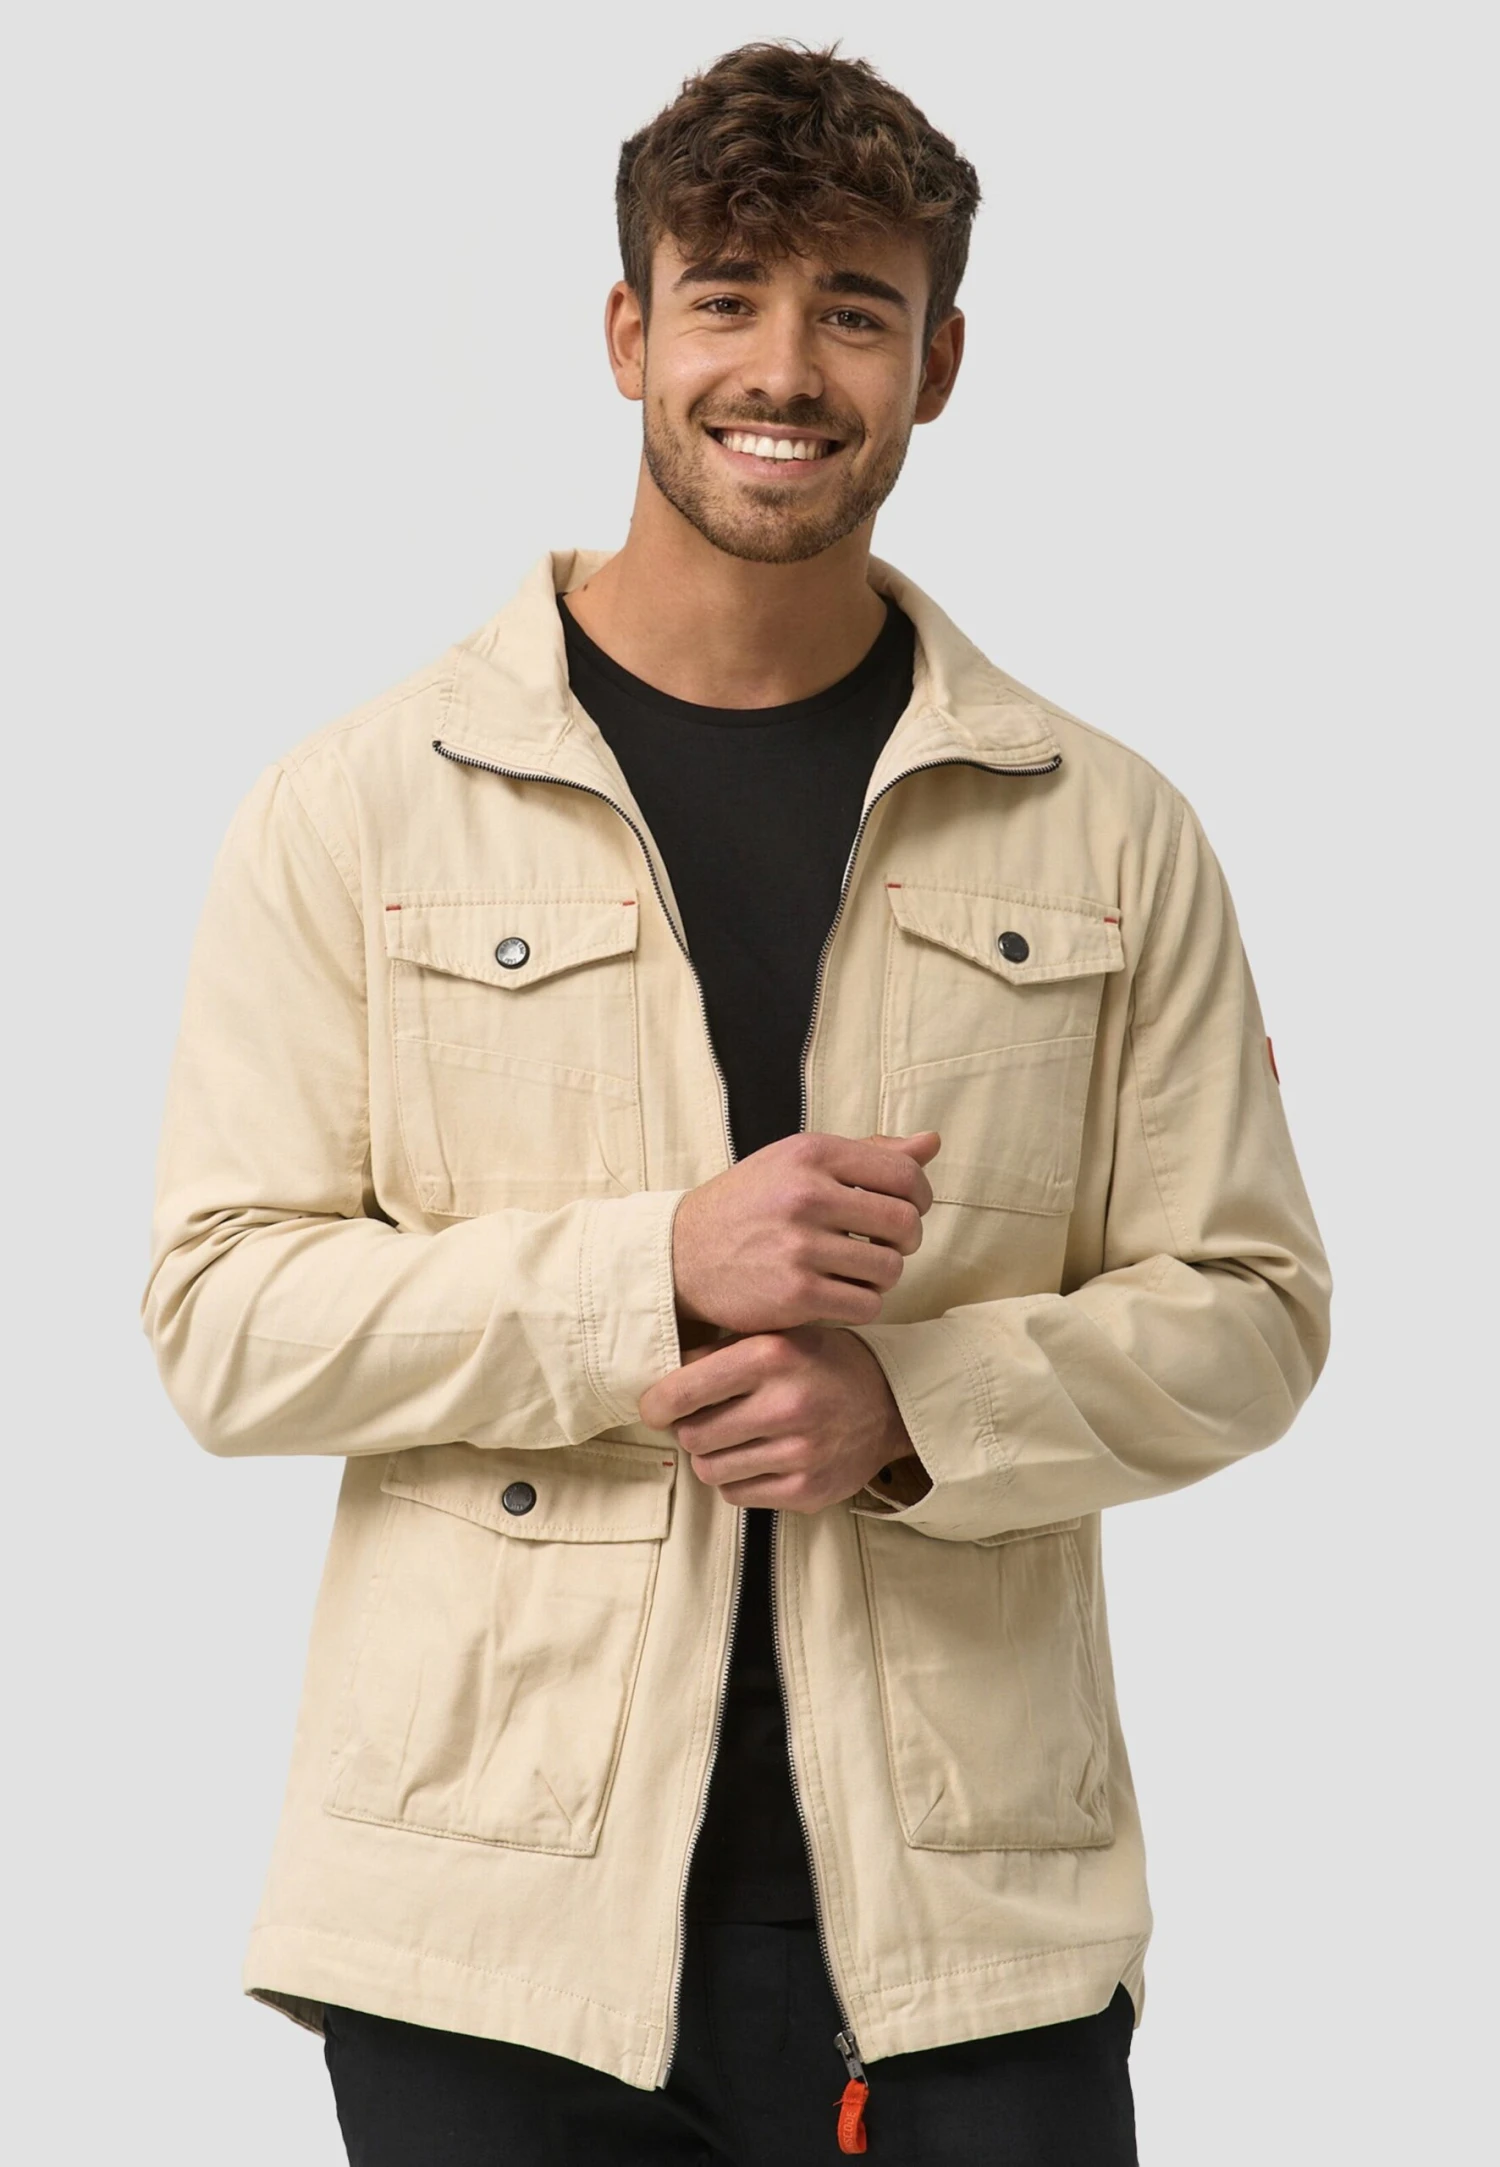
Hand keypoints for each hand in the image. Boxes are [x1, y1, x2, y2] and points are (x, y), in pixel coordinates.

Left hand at [638, 1324, 918, 1511]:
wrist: (889, 1403)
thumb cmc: (820, 1363)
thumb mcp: (775, 1337)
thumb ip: (718, 1353)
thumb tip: (658, 1380)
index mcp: (771, 1355)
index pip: (682, 1392)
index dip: (656, 1404)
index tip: (655, 1408)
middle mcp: (785, 1404)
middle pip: (691, 1436)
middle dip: (689, 1429)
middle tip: (704, 1420)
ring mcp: (799, 1452)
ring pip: (709, 1470)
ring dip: (712, 1456)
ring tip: (733, 1438)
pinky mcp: (807, 1490)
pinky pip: (736, 1494)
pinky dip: (737, 1479)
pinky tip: (756, 1458)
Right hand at [672, 1130, 940, 1335]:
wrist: (681, 1256)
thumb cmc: (750, 1205)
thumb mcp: (798, 1163)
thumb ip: (866, 1154)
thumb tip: (931, 1143)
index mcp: (811, 1154)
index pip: (905, 1173)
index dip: (920, 1197)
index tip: (908, 1210)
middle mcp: (805, 1195)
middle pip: (905, 1224)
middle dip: (905, 1240)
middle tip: (884, 1246)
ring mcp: (799, 1247)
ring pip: (889, 1269)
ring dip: (882, 1276)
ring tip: (856, 1270)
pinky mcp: (794, 1295)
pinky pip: (865, 1305)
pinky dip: (861, 1304)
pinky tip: (839, 1294)